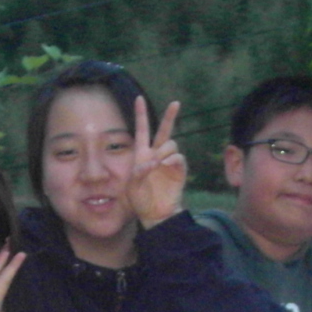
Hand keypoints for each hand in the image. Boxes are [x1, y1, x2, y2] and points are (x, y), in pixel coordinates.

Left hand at [126, 96, 185, 227]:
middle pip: (164, 131)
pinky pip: (178, 157)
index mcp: (142, 154)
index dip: (140, 114)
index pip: (141, 130)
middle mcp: (156, 154)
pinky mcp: (178, 170)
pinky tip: (166, 166)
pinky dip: (172, 159)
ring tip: (158, 164)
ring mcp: (168, 162)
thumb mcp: (132, 187)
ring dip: (164, 151)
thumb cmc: (140, 200)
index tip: (138, 98)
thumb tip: (153, 161)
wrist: (155, 213)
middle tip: (175, 103)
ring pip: (171, 144)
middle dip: (170, 116)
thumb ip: (139, 173)